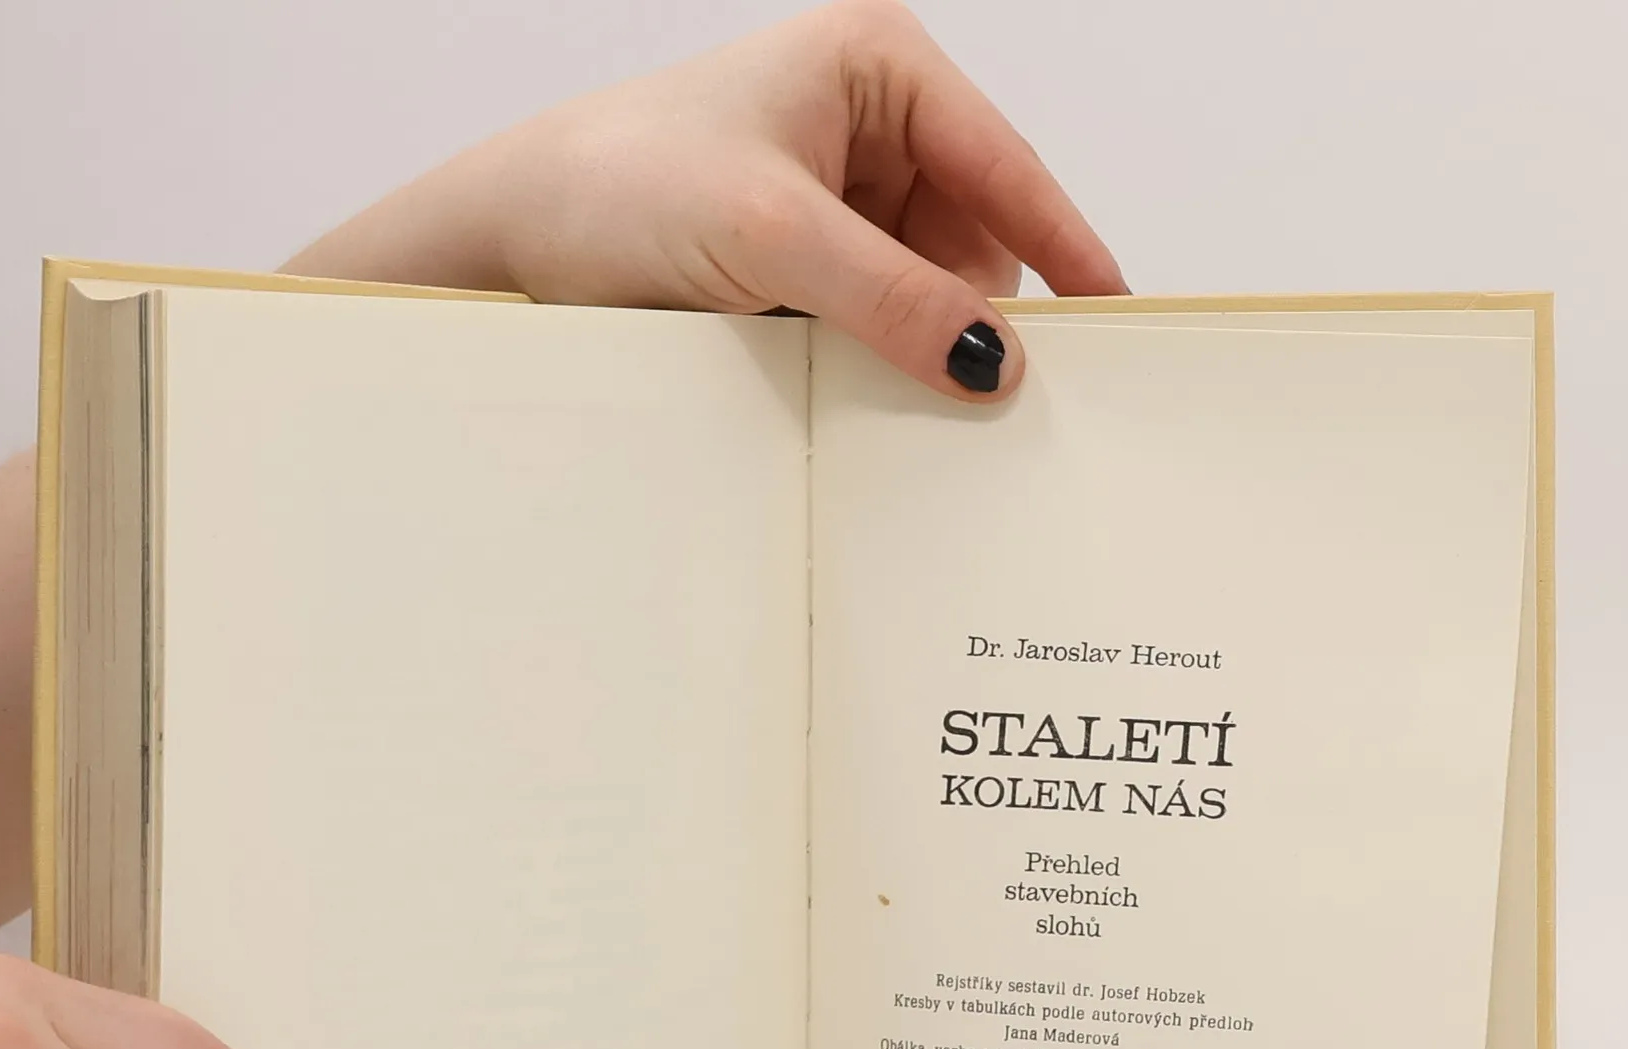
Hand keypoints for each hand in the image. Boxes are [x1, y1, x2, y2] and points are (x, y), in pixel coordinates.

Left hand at [285, 0, 1125, 400]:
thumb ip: (888, 296)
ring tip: (884, 394)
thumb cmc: (619, 185)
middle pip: (973, 240)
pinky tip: (852, 394)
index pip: (1004, 168)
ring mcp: (835, 198)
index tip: (1117, 324)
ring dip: (912, 348)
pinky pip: (874, 322)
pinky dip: (872, 363)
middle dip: (971, 317)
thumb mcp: (770, 236)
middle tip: (986, 401)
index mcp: (878, 69)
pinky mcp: (802, 263)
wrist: (510, 237)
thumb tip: (993, 362)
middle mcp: (867, 126)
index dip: (1065, 249)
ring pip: (924, 292)